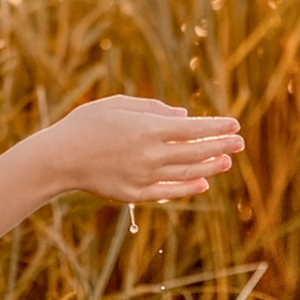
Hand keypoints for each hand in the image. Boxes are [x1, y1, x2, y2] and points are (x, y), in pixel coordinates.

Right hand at [0, 95, 243, 246]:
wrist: (59, 158)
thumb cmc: (86, 124)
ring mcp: (144, 177)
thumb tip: (184, 117)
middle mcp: (151, 155)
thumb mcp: (119, 105)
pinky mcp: (135, 194)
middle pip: (196, 152)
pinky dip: (189, 187)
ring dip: (210, 167)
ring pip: (187, 172)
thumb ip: (153, 109)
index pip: (194, 129)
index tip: (235, 125)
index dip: (217, 128)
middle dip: (221, 146)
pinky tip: (203, 183)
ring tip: (227, 162)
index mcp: (148, 129)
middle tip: (240, 143)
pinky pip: (169, 191)